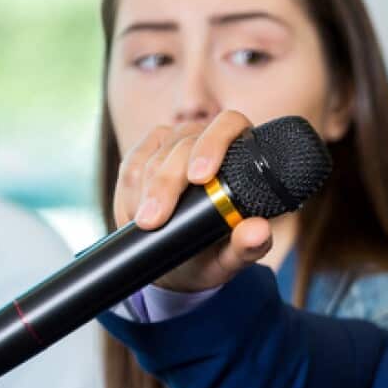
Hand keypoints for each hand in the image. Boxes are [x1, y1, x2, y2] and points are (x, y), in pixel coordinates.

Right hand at [114, 110, 273, 291]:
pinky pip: (131, 165)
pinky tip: (134, 215)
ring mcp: (175, 143)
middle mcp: (207, 139)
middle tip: (154, 220)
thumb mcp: (234, 256)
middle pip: (183, 144)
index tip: (200, 177)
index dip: (212, 145)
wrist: (184, 262)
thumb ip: (250, 245)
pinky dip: (129, 193)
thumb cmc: (217, 252)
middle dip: (166, 183)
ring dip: (146, 192)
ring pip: (155, 156)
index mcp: (241, 151)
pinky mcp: (146, 154)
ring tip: (146, 224)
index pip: (229, 125)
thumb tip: (258, 232)